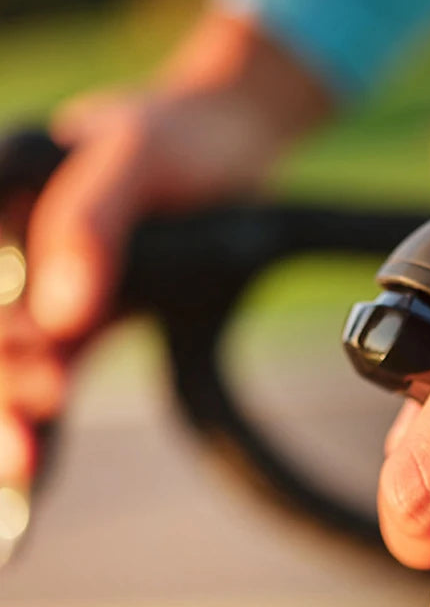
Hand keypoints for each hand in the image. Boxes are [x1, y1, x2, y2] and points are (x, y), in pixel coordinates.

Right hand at [0, 12, 329, 486]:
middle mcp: (10, 248)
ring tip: (24, 470)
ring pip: (14, 358)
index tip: (33, 382)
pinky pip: (54, 366)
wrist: (229, 142)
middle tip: (20, 450)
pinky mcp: (82, 314)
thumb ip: (92, 220)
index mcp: (1, 200)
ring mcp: (44, 284)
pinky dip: (44, 416)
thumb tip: (61, 313)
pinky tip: (34, 468)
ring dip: (11, 413)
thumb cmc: (180, 135)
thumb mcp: (136, 156)